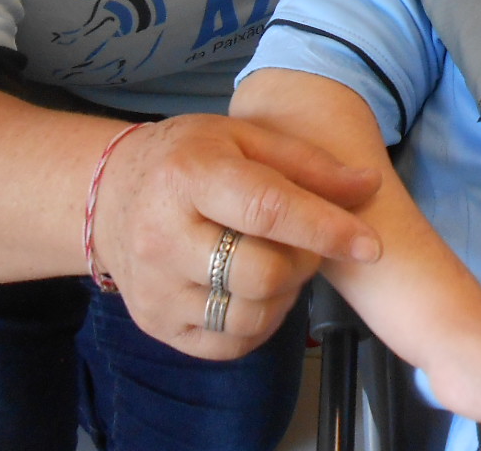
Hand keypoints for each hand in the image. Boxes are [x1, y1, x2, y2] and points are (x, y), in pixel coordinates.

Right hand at [88, 113, 381, 359]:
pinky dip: (259, 322)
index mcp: (189, 176)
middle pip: (264, 273)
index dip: (325, 230)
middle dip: (304, 261)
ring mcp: (156, 288)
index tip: (369, 245)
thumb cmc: (189, 158)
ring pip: (251, 314)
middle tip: (305, 242)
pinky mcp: (156, 325)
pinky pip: (230, 343)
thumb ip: (309, 164)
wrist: (111, 195)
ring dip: (285, 294)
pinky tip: (256, 289)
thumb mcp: (245, 137)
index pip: (267, 211)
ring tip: (278, 261)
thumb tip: (369, 186)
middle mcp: (163, 237)